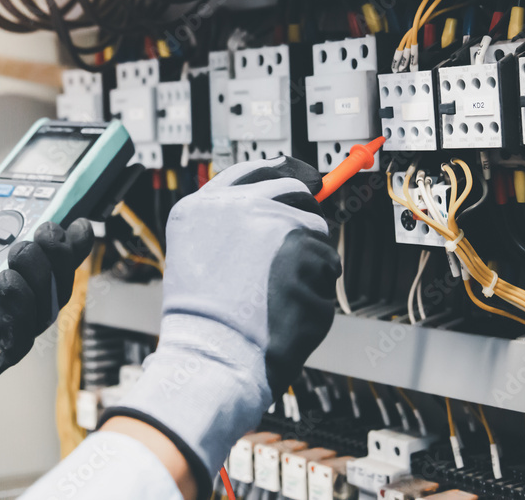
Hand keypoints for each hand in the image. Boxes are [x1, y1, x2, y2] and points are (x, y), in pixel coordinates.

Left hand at [0, 184, 93, 381]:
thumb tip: (6, 177)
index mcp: (15, 270)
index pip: (57, 256)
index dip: (73, 241)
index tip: (76, 221)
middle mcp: (19, 299)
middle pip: (60, 280)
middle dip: (60, 254)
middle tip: (47, 231)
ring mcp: (9, 327)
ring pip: (46, 306)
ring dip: (39, 275)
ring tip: (19, 253)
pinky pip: (20, 334)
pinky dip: (18, 305)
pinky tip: (7, 282)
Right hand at [99, 157, 340, 497]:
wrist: (213, 356)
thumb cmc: (205, 322)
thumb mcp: (196, 256)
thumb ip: (229, 225)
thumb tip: (279, 207)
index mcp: (201, 206)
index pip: (253, 169)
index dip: (284, 175)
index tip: (303, 179)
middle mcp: (234, 205)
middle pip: (293, 189)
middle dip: (300, 218)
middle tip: (290, 256)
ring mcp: (269, 222)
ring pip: (315, 226)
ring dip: (309, 258)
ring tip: (278, 292)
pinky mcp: (301, 246)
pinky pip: (328, 260)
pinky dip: (318, 285)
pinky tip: (290, 304)